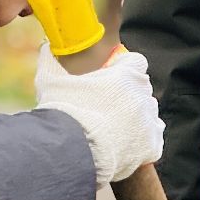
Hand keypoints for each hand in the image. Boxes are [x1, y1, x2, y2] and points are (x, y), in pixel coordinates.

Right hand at [34, 43, 163, 185]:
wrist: (70, 152)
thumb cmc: (61, 113)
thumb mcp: (50, 81)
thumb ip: (51, 60)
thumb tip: (46, 46)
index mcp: (126, 75)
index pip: (136, 61)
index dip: (124, 67)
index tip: (112, 76)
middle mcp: (143, 96)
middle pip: (142, 89)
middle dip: (128, 95)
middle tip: (107, 107)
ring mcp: (148, 122)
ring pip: (149, 114)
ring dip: (136, 118)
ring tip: (113, 129)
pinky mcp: (150, 147)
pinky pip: (153, 141)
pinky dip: (142, 143)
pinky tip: (125, 146)